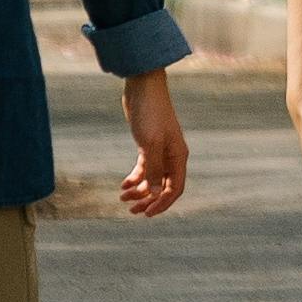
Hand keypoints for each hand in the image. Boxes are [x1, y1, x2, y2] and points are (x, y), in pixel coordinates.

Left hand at [119, 70, 189, 217]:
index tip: (146, 214)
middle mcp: (172, 156)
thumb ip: (154, 170)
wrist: (142, 87)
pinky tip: (123, 184)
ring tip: (123, 199)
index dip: (162, 204)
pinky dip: (135, 178)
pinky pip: (144, 168)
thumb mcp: (150, 144)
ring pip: (152, 179)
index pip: (175, 189)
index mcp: (178, 157)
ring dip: (139, 191)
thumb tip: (156, 195)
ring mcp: (160, 150)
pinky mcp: (147, 144)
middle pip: (163, 187)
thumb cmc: (150, 114)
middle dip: (149, 200)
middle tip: (132, 211)